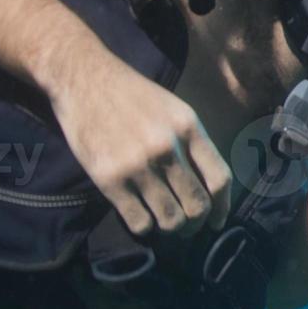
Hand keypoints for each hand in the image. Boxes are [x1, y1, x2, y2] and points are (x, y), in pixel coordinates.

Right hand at [51, 56, 231, 236]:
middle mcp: (167, 147)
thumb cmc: (134, 97)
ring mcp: (137, 164)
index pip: (219, 179)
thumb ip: (194, 144)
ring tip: (167, 224)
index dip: (223, 208)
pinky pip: (139, 221)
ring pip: (170, 219)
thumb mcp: (176, 110)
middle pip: (197, 205)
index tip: (217, 221)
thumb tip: (212, 188)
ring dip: (172, 228)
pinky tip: (143, 218)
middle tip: (190, 227)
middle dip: (197, 224)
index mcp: (189, 128)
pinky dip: (145, 227)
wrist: (84, 80)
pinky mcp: (109, 178)